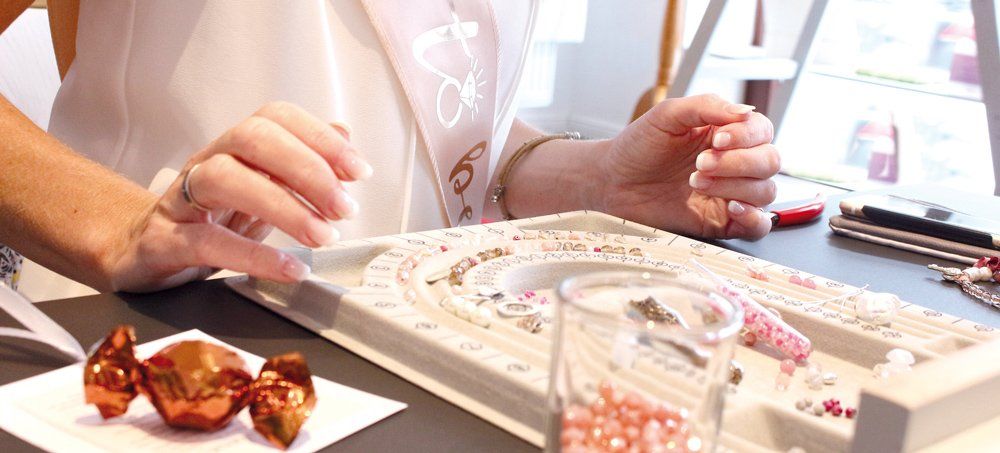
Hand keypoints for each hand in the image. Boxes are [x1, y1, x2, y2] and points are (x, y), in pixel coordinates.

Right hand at [104, 102, 370, 291]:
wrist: (142, 253)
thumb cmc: (209, 219)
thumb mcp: (261, 187)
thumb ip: (301, 162)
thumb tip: (344, 133)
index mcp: (234, 148)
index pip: (276, 118)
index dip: (321, 138)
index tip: (359, 171)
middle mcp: (207, 162)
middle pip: (253, 138)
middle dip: (307, 169)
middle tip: (344, 208)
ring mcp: (181, 199)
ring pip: (224, 179)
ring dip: (283, 207)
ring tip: (322, 236)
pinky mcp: (165, 241)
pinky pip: (208, 242)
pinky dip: (255, 256)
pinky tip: (290, 268)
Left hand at [596, 94, 779, 239]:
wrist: (611, 182)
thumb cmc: (637, 147)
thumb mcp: (668, 115)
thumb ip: (707, 107)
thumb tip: (746, 111)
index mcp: (726, 134)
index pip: (762, 132)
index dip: (746, 136)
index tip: (717, 139)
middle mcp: (734, 163)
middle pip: (770, 161)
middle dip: (738, 162)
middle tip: (700, 164)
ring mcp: (729, 193)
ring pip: (765, 191)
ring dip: (734, 186)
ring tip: (695, 182)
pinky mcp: (721, 222)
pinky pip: (758, 225)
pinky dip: (754, 218)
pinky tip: (731, 207)